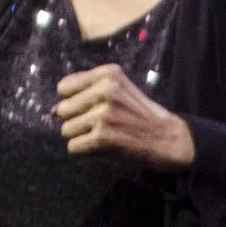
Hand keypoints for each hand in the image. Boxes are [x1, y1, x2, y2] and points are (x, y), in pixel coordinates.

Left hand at [55, 64, 194, 170]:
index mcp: (108, 74)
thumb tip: (56, 102)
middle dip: (75, 121)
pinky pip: (74, 147)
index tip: (87, 108)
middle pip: (62, 110)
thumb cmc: (141, 115)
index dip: (72, 101)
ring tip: (102, 136)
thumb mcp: (120, 88)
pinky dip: (84, 152)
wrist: (169, 138)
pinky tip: (102, 147)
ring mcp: (104, 114)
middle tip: (97, 126)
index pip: (64, 87)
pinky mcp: (104, 137)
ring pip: (66, 130)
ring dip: (81, 137)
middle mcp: (105, 90)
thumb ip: (91, 88)